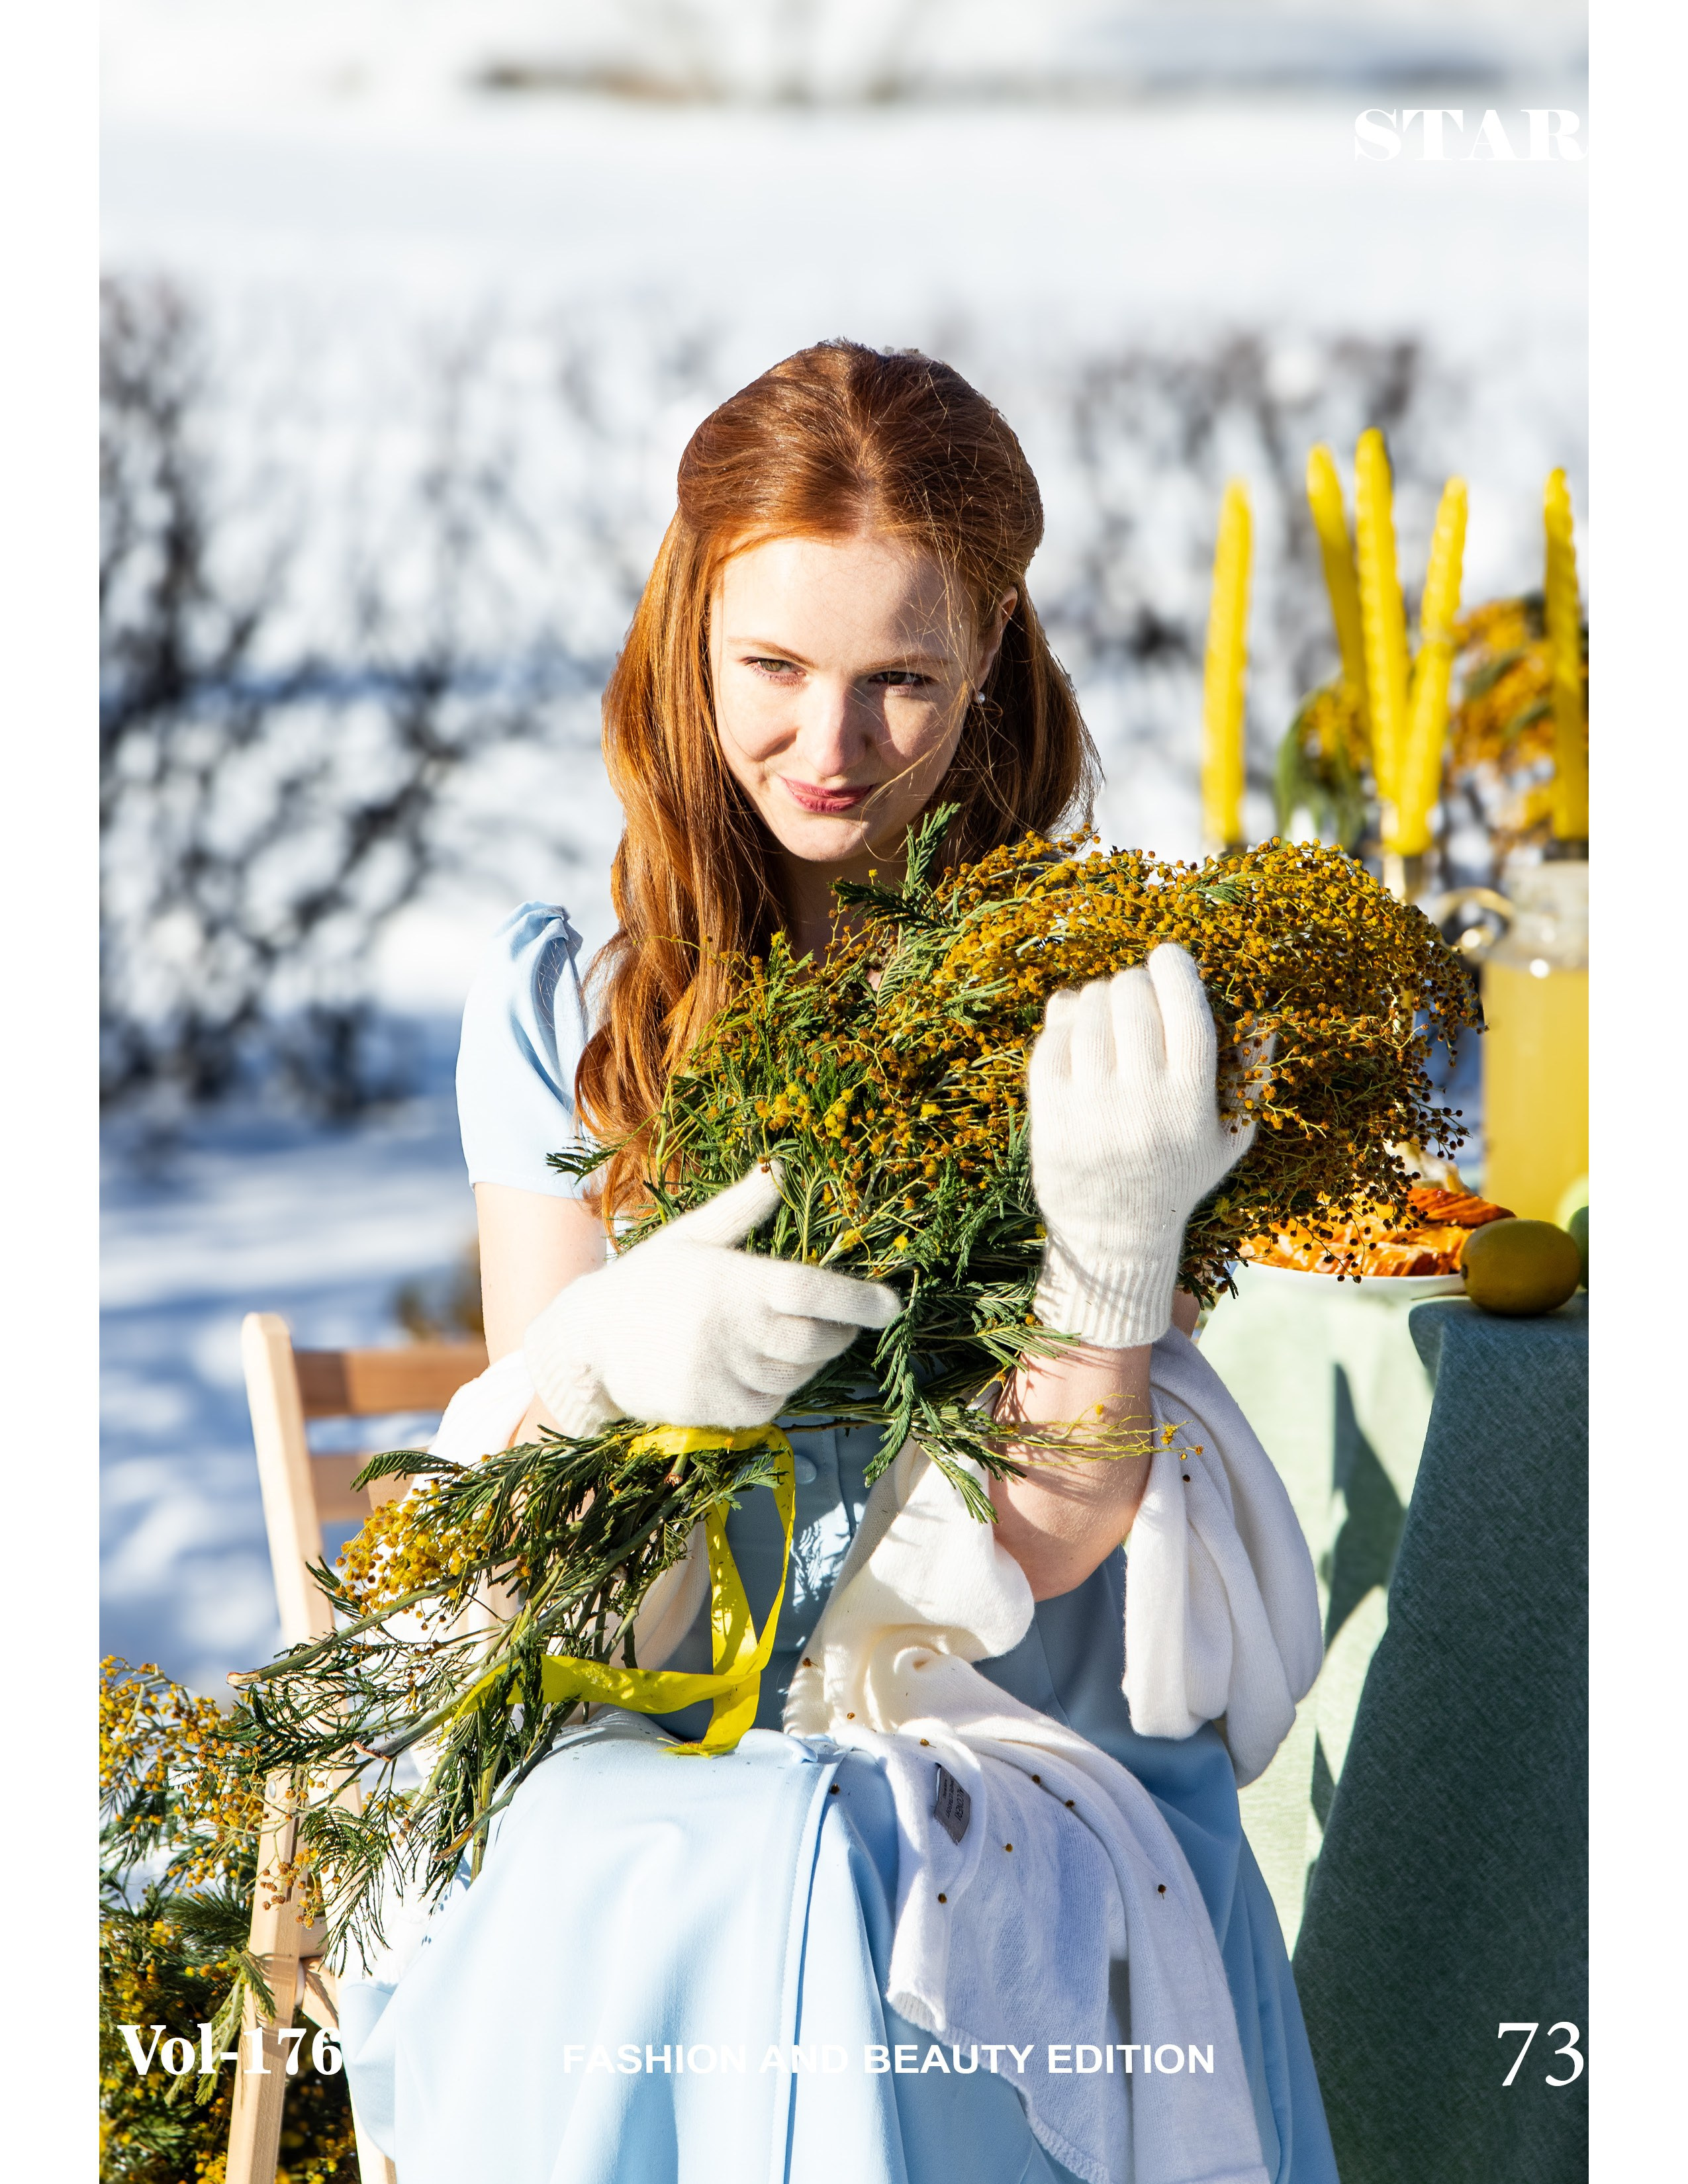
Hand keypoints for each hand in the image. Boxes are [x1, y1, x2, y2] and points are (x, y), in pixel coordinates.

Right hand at [522, 1163, 901, 1433]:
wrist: (587, 1338)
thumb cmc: (647, 1279)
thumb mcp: (690, 1235)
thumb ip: (739, 1210)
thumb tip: (778, 1169)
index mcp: (730, 1279)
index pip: (812, 1291)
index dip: (858, 1300)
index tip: (891, 1305)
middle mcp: (728, 1328)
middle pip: (815, 1340)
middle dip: (840, 1333)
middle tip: (842, 1322)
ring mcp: (718, 1372)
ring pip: (796, 1374)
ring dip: (809, 1361)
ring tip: (798, 1341)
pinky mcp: (708, 1408)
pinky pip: (769, 1404)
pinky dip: (781, 1389)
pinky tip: (767, 1369)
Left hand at [1028, 944, 1254, 1350]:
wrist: (1114, 1235)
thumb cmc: (1179, 1178)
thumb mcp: (1229, 1139)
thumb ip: (1252, 1081)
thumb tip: (1266, 1021)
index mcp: (1191, 1105)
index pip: (1186, 1012)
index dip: (1176, 969)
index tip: (1169, 955)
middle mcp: (1140, 1104)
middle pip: (1133, 1002)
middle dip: (1134, 982)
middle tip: (1134, 990)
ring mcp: (1090, 1110)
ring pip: (1088, 1014)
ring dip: (1096, 998)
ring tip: (1105, 1010)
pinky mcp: (1050, 1115)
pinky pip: (1051, 1042)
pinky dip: (1062, 1023)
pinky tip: (1075, 1028)